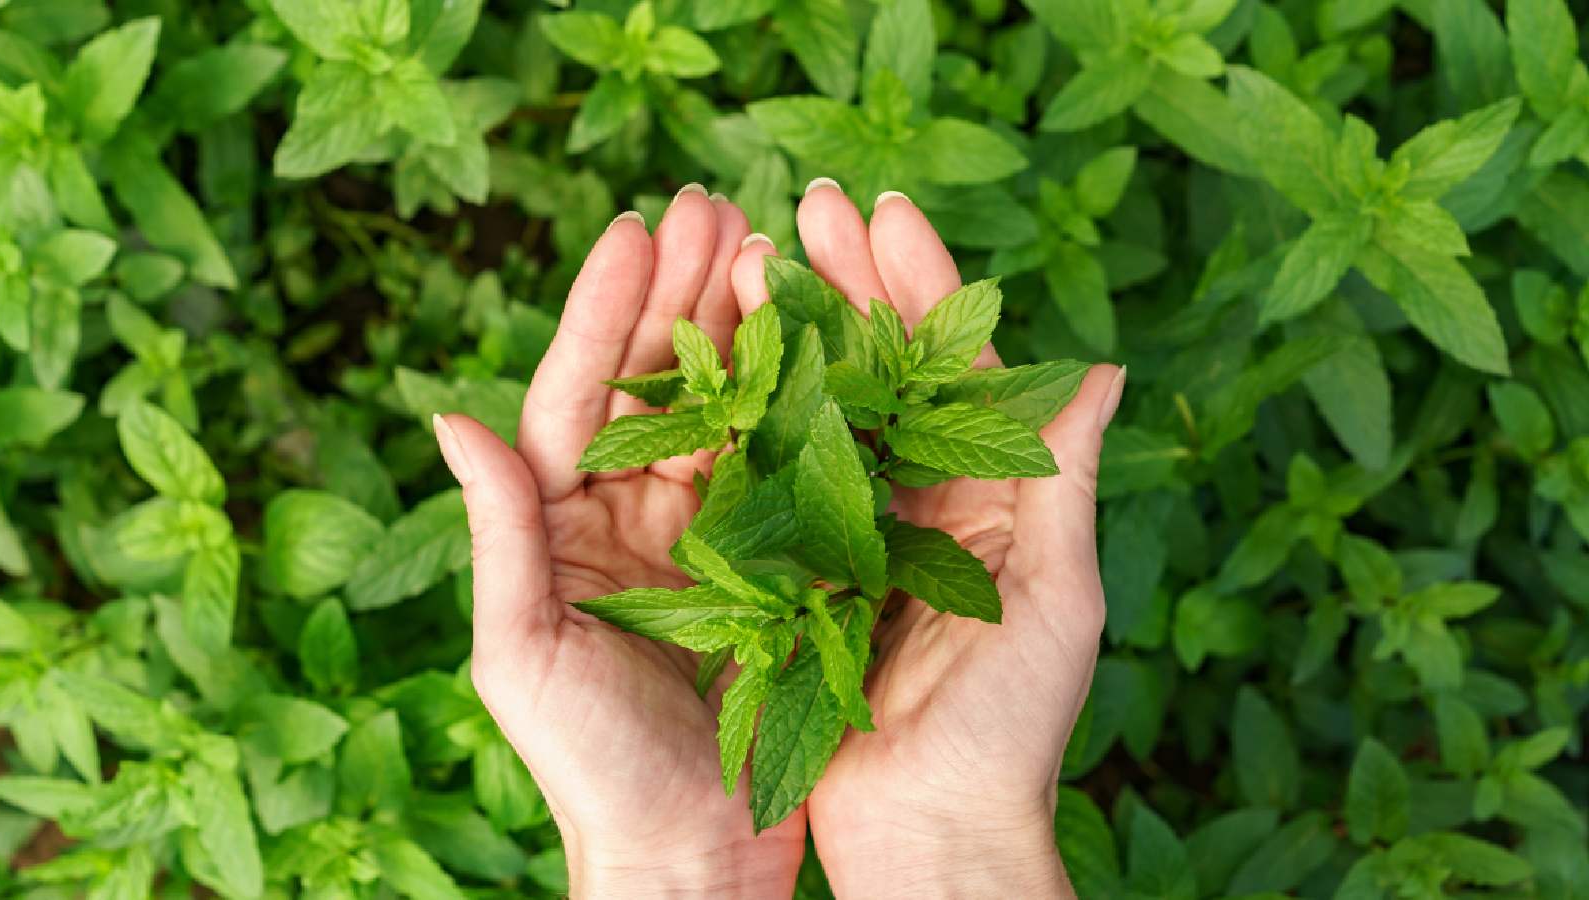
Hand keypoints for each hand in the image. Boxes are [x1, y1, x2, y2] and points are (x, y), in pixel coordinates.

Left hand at [433, 188, 804, 897]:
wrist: (689, 855)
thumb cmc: (591, 769)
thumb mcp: (525, 652)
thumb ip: (500, 532)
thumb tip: (452, 414)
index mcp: (562, 527)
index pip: (579, 395)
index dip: (606, 310)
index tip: (638, 229)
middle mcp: (629, 516)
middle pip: (654, 382)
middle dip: (681, 292)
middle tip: (714, 203)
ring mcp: (703, 535)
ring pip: (722, 409)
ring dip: (742, 327)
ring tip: (768, 245)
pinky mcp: (767, 564)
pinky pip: (779, 467)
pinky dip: (796, 402)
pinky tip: (819, 342)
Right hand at [729, 183, 1122, 897]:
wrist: (929, 832)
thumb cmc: (1011, 730)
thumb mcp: (1055, 599)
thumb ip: (1061, 481)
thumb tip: (1102, 367)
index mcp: (993, 496)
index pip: (959, 367)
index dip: (924, 285)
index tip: (884, 211)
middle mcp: (925, 501)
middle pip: (886, 369)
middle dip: (850, 283)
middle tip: (808, 204)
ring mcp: (858, 533)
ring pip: (825, 409)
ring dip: (796, 332)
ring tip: (755, 254)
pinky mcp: (800, 573)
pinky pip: (776, 481)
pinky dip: (753, 419)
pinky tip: (722, 359)